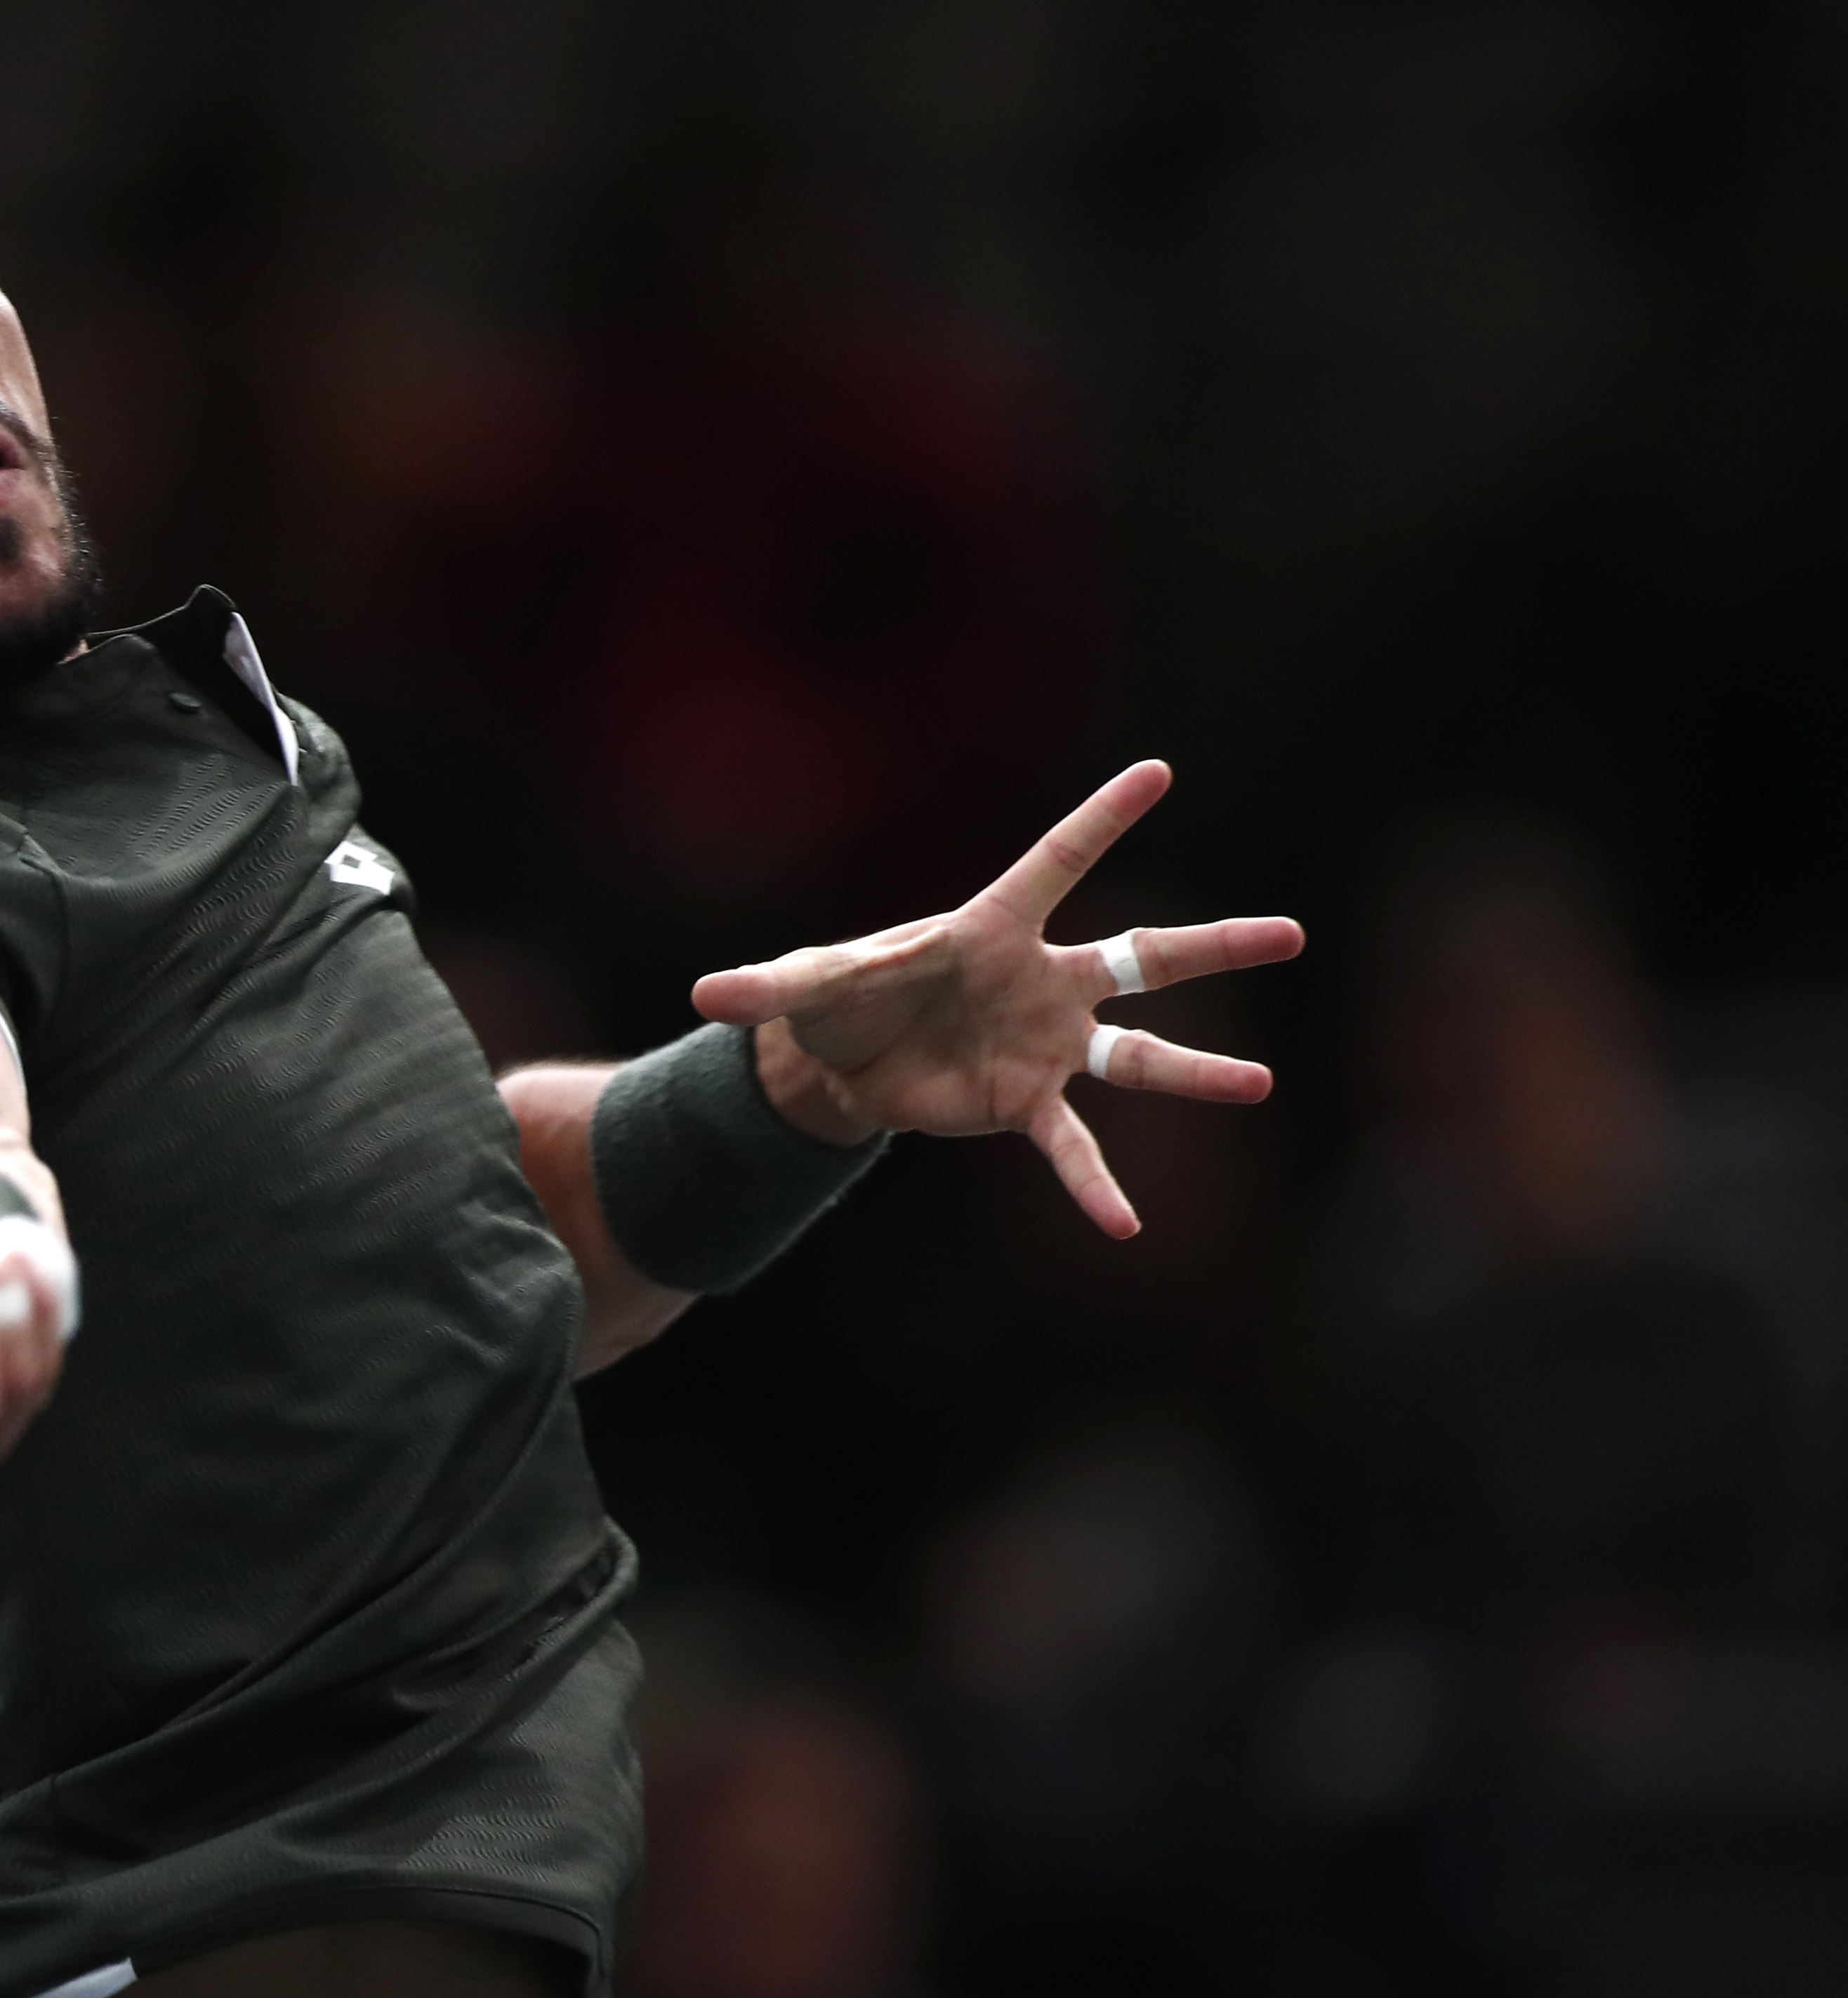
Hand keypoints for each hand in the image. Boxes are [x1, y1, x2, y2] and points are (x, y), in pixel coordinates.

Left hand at [688, 759, 1303, 1238]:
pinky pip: (1071, 1146)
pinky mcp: (1025, 1103)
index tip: (1158, 770)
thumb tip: (704, 994)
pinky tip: (1124, 1228)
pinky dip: (1091, 1185)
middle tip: (1292, 934)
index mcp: (992, 928)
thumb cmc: (839, 1002)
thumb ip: (764, 987)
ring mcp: (1045, 1044)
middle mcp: (1040, 981)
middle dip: (1214, 947)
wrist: (846, 1065)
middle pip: (1143, 955)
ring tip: (1260, 1084)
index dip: (1101, 818)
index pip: (1056, 862)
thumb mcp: (803, 988)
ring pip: (1138, 1050)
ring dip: (1196, 1071)